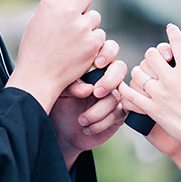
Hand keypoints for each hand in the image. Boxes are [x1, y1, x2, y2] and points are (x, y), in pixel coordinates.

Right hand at [7, 0, 104, 111]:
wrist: (38, 77)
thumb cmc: (35, 50)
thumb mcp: (38, 19)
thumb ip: (55, 5)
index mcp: (50, 3)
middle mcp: (67, 11)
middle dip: (82, 6)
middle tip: (73, 19)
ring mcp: (82, 27)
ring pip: (95, 17)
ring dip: (87, 26)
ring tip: (72, 40)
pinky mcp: (92, 43)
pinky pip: (100, 35)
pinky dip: (92, 42)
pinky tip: (78, 50)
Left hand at [50, 41, 127, 167]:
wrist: (62, 133)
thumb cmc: (60, 105)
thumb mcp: (60, 91)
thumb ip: (70, 85)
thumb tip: (87, 89)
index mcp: (93, 64)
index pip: (108, 49)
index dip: (107, 53)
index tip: (97, 64)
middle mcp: (107, 77)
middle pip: (120, 68)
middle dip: (109, 80)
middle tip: (96, 92)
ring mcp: (115, 94)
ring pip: (116, 95)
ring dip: (98, 110)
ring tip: (81, 120)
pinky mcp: (119, 113)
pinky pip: (117, 113)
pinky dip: (101, 123)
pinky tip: (87, 128)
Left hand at [118, 24, 180, 177]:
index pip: (177, 42)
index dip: (173, 32)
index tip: (171, 28)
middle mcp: (171, 79)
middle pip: (151, 55)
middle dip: (154, 54)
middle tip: (157, 58)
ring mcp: (159, 94)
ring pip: (138, 72)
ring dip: (140, 70)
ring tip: (144, 73)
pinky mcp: (152, 109)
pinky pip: (131, 96)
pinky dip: (125, 89)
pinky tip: (123, 85)